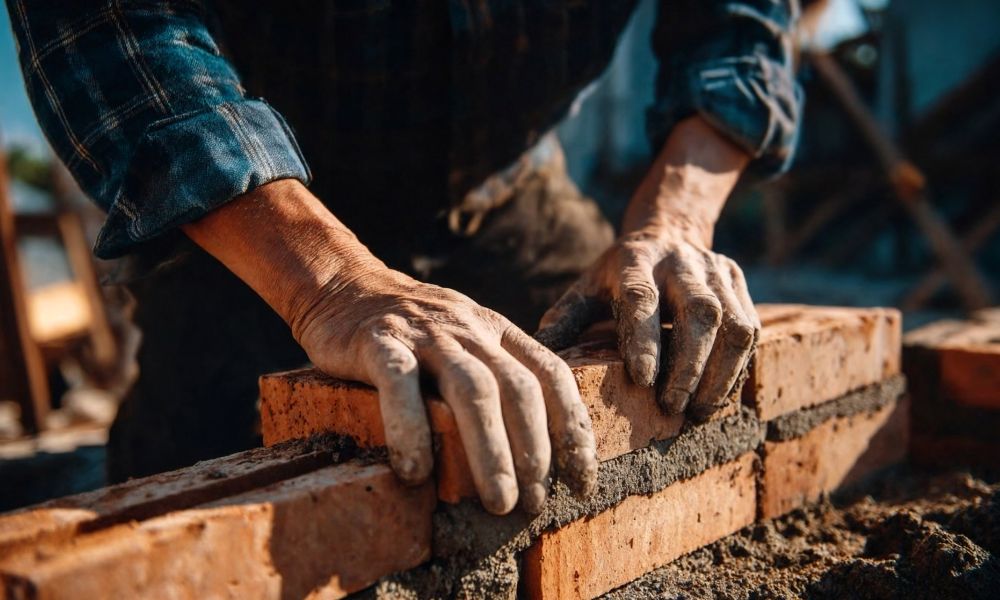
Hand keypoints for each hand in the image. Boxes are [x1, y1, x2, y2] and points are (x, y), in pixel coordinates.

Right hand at [291, 267, 597, 514]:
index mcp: (498, 332)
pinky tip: (415, 473)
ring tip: (498, 502)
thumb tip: (534, 455)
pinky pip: (399, 385)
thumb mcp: (466, 342)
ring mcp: (425, 334)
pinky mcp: (377, 341)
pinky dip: (410, 430)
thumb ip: (497, 378)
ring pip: (472, 390)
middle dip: (535, 451)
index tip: (581, 482)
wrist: (343, 285)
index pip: (553, 375)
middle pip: (518, 389)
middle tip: (534, 505)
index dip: (574, 430)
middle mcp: (470, 329)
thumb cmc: (411, 332)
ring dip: (491, 451)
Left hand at [536, 225, 758, 419]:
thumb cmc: (618, 275)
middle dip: (689, 366)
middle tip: (673, 407)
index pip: (642, 299)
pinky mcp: (738, 283)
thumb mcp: (586, 287)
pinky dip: (737, 368)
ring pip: (733, 325)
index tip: (644, 380)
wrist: (668, 232)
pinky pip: (749, 330)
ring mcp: (716, 271)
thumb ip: (565, 319)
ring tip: (699, 410)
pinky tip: (718, 395)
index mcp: (635, 260)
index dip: (644, 340)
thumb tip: (537, 356)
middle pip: (698, 313)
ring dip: (720, 374)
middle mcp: (681, 262)